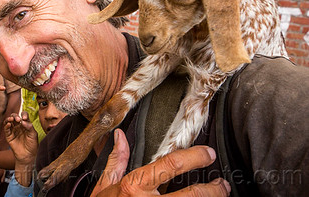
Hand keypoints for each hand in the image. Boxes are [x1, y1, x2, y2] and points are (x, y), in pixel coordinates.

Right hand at [4, 112, 38, 165]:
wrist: (28, 155)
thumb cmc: (32, 145)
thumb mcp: (33, 135)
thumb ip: (29, 127)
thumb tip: (23, 121)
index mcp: (26, 124)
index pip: (24, 116)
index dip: (23, 115)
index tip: (24, 118)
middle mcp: (19, 126)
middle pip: (15, 117)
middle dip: (15, 116)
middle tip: (18, 119)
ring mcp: (13, 131)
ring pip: (9, 121)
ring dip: (9, 118)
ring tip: (11, 119)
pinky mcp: (9, 136)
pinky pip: (6, 129)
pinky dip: (6, 125)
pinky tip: (9, 124)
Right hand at [90, 129, 230, 196]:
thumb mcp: (105, 186)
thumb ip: (117, 161)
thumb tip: (120, 137)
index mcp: (134, 186)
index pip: (170, 165)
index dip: (193, 157)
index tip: (207, 153)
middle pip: (191, 195)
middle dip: (212, 189)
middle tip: (222, 185)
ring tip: (218, 196)